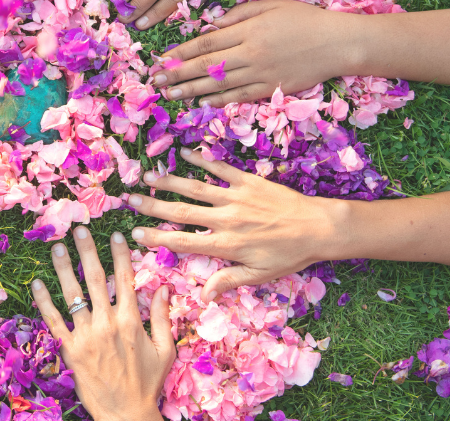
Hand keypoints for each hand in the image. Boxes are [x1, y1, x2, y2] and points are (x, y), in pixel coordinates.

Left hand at [30, 227, 173, 420]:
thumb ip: (163, 317)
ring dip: (63, 269)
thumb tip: (164, 288)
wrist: (126, 414)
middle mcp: (108, 323)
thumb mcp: (164, 350)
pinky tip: (36, 284)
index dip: (120, 255)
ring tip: (56, 247)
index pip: (125, 279)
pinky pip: (54, 321)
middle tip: (79, 229)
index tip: (116, 235)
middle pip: (95, 279)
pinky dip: (44, 301)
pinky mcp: (70, 350)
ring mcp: (87, 336)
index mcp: (132, 320)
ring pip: (72, 295)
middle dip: (87, 251)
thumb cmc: (147, 383)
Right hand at [128, 148, 340, 300]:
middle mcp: (226, 219)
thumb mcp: (260, 275)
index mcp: (226, 245)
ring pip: (195, 188)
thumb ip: (228, 281)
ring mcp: (236, 197)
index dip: (156, 238)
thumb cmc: (290, 255)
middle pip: (181, 212)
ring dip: (169, 181)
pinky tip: (186, 152)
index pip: (183, 242)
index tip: (135, 233)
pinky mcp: (248, 181)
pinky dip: (202, 159)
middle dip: (153, 206)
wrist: (319, 228)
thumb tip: (203, 295)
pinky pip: (220, 168)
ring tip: (148, 176)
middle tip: (130, 199)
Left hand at [152, 0, 362, 105]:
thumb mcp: (270, 5)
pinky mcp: (271, 89)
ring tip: (170, 94)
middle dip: (177, 73)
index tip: (161, 58)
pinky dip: (218, 100)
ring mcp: (260, 74)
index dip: (180, 52)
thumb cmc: (304, 19)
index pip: (206, 43)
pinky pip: (239, 96)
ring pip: (218, 84)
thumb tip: (210, 24)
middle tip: (155, 80)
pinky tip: (201, 102)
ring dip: (190, 90)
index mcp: (248, 30)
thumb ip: (238, 13)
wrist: (338, 43)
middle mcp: (250, 53)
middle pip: (206, 66)